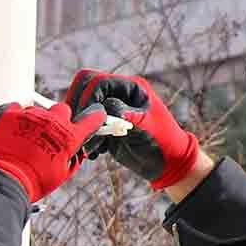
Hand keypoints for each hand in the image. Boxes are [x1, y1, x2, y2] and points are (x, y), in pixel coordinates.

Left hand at [0, 102, 102, 204]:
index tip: (94, 117)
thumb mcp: (59, 176)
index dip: (93, 118)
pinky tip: (8, 133)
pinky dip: (12, 119)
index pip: (90, 119)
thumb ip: (71, 160)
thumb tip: (75, 153)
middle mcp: (51, 121)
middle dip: (57, 121)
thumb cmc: (31, 183)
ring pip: (36, 111)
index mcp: (68, 137)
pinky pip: (13, 109)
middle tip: (47, 137)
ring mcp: (29, 115)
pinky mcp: (8, 113)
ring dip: (33, 122)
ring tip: (22, 142)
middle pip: (61, 110)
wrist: (0, 181)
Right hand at [60, 70, 204, 190]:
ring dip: (81, 127)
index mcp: (130, 86)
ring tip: (90, 148)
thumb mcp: (146, 126)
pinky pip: (86, 126)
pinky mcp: (105, 126)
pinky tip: (94, 153)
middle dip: (78, 109)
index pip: (97, 81)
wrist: (168, 163)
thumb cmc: (163, 141)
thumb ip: (125, 113)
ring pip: (82, 108)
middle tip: (78, 131)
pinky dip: (86, 138)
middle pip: (85, 89)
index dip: (87, 98)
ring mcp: (110, 110)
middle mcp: (118, 94)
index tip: (85, 121)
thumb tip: (103, 107)